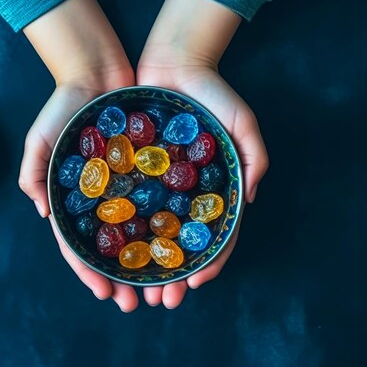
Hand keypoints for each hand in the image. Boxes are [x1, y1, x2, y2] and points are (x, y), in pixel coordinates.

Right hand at [18, 0, 139, 311]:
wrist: (99, 72)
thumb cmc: (65, 105)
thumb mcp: (40, 136)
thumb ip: (33, 171)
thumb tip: (42, 212)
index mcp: (72, 199)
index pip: (78, 245)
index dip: (89, 272)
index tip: (105, 294)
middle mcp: (100, 199)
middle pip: (110, 249)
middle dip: (122, 279)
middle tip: (138, 304)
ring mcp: (124, 188)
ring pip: (136, 234)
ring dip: (147, 264)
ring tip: (163, 288)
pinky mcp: (146, 173)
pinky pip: (157, 205)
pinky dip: (164, 229)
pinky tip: (178, 248)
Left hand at [134, 0, 268, 307]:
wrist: (171, 63)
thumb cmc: (211, 93)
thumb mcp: (242, 119)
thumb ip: (253, 155)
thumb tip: (249, 199)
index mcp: (211, 188)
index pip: (213, 236)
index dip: (208, 263)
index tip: (196, 283)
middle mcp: (182, 193)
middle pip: (178, 245)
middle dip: (171, 277)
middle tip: (161, 302)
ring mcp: (157, 185)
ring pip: (150, 235)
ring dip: (144, 267)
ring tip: (134, 291)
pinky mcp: (132, 172)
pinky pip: (125, 206)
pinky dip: (121, 233)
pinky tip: (112, 255)